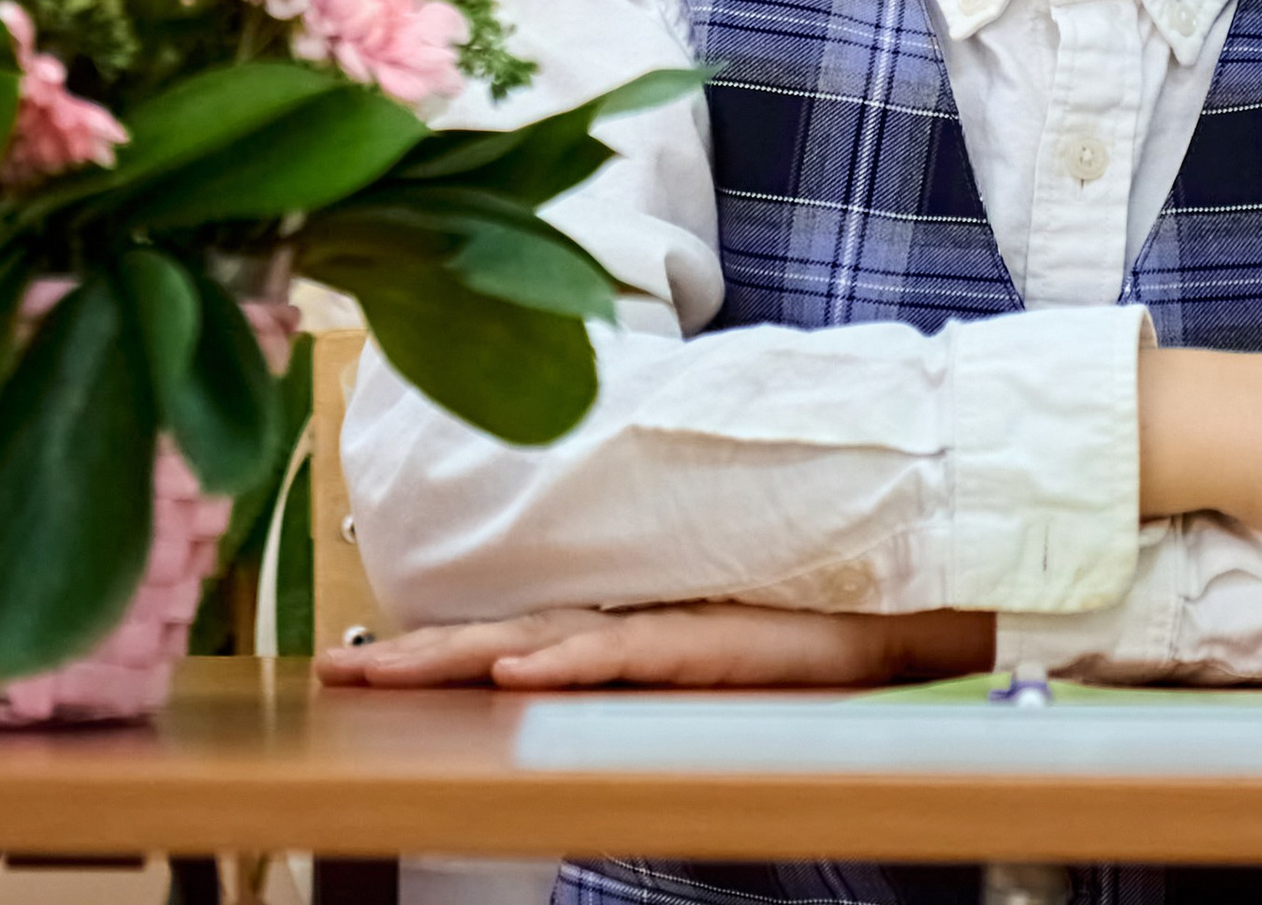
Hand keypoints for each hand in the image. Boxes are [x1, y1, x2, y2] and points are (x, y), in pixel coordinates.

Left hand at [316, 604, 996, 692]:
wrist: (927, 591)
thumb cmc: (835, 621)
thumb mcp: (734, 651)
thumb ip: (667, 646)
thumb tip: (586, 656)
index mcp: (638, 618)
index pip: (517, 630)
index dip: (436, 646)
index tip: (355, 658)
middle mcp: (646, 613)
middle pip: (510, 633)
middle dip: (418, 654)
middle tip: (334, 668)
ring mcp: (681, 623)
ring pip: (550, 639)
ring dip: (461, 656)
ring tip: (388, 670)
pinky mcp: (721, 639)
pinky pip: (630, 651)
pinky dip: (568, 659)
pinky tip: (514, 667)